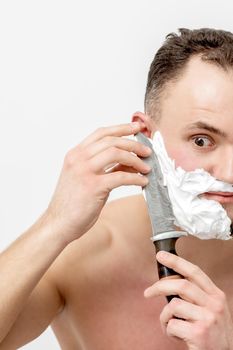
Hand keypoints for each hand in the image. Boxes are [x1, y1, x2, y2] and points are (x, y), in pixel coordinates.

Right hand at [45, 122, 150, 241]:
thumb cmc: (72, 203)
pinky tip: (142, 182)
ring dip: (135, 159)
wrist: (58, 223)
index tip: (136, 128)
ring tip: (146, 167)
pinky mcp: (93, 187)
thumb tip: (129, 162)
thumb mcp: (85, 178)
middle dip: (133, 143)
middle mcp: (78, 159)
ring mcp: (84, 172)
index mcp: (75, 154)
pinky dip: (135, 178)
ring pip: (116, 153)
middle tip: (147, 151)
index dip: (121, 128)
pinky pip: (120, 176)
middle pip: (111, 141)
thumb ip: (104, 167)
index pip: (101, 133)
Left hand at [144, 251, 232, 349]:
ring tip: (169, 325)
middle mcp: (214, 304)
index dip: (176, 261)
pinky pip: (172, 324)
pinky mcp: (199, 333)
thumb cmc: (213, 333)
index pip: (194, 271)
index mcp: (216, 295)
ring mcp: (207, 318)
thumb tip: (170, 282)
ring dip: (164, 316)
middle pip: (181, 285)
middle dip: (160, 286)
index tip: (161, 255)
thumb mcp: (211, 309)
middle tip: (148, 292)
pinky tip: (176, 336)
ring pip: (173, 305)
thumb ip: (196, 295)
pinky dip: (168, 331)